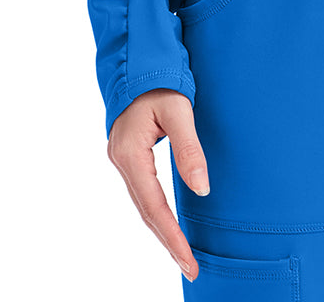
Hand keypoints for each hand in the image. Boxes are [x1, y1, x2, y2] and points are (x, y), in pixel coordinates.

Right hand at [107, 88, 209, 283]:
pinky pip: (142, 191)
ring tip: (182, 253)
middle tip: (190, 268)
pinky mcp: (128, 153)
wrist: (137, 56)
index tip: (189, 261)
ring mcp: (122, 158)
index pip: (154, 207)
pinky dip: (156, 211)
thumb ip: (189, 150)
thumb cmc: (159, 79)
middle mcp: (121, 160)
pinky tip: (168, 222)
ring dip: (162, 229)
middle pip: (145, 212)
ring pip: (143, 203)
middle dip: (168, 241)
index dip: (173, 237)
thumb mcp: (179, 111)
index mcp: (130, 154)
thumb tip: (202, 189)